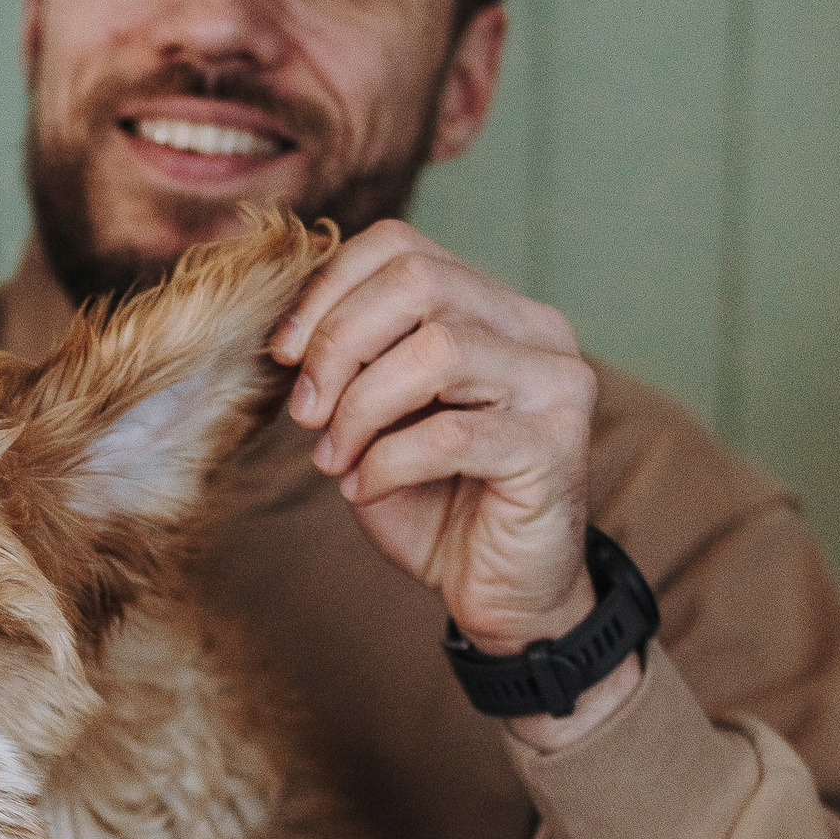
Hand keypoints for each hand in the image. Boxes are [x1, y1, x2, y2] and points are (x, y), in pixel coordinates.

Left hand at [271, 219, 633, 747]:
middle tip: (305, 414)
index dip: (327, 290)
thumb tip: (285, 328)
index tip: (283, 354)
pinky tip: (367, 489)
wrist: (501, 592)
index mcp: (493, 306)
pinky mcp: (555, 448)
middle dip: (338, 345)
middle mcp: (537, 329)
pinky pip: (450, 434)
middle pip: (419, 282)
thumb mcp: (376, 416)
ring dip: (361, 408)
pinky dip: (389, 462)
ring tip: (335, 459)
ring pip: (435, 351)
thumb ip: (352, 361)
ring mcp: (556, 384)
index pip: (401, 246)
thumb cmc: (435, 500)